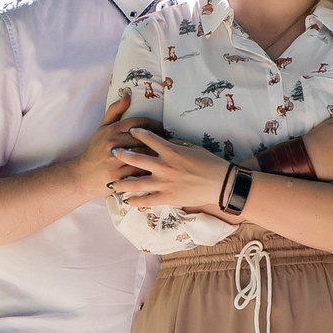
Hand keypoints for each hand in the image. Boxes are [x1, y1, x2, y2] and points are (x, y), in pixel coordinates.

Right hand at [74, 94, 163, 197]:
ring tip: (166, 153)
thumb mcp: (102, 128)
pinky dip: (150, 170)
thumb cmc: (97, 150)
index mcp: (111, 130)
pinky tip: (158, 168)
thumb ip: (114, 111)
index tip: (163, 128)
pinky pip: (140, 171)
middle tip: (169, 141)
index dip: (154, 124)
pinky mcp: (119, 176)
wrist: (84, 175)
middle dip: (159, 139)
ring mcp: (116, 160)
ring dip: (157, 154)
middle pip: (144, 139)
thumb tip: (128, 95)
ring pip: (143, 155)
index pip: (138, 123)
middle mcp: (113, 144)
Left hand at [112, 125, 239, 217]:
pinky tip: (128, 201)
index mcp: (170, 151)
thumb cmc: (208, 163)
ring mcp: (164, 183)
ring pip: (136, 183)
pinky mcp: (167, 198)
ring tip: (112, 182)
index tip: (130, 131)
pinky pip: (147, 200)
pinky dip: (136, 201)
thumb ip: (174, 144)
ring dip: (122, 182)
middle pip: (135, 159)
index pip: (148, 138)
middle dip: (121, 154)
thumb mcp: (191, 148)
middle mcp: (164, 166)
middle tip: (111, 152)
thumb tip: (163, 139)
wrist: (220, 183)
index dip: (137, 133)